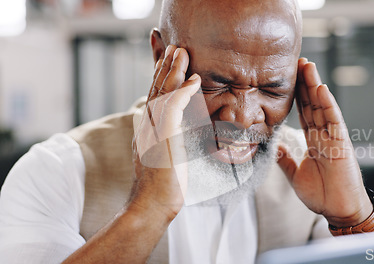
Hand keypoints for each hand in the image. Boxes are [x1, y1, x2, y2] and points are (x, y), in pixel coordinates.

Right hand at [131, 45, 200, 220]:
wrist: (152, 205)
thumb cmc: (162, 186)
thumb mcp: (162, 157)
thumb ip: (165, 140)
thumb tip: (174, 132)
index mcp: (147, 129)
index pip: (154, 96)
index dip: (160, 76)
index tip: (168, 60)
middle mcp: (146, 125)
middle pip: (155, 88)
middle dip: (164, 65)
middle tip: (174, 47)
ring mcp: (152, 130)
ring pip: (162, 92)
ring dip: (173, 70)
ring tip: (182, 51)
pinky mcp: (163, 136)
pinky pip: (172, 106)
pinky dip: (183, 90)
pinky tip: (193, 79)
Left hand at [277, 58, 373, 226]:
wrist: (338, 211)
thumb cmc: (321, 194)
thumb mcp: (295, 173)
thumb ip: (284, 157)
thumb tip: (271, 145)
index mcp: (314, 140)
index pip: (304, 112)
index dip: (297, 95)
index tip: (288, 77)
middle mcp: (324, 134)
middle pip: (312, 103)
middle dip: (305, 82)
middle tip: (297, 61)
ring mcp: (334, 137)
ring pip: (323, 106)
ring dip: (315, 85)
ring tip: (308, 66)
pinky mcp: (342, 143)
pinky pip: (334, 120)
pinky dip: (328, 104)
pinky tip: (321, 89)